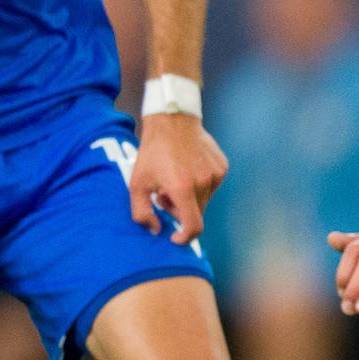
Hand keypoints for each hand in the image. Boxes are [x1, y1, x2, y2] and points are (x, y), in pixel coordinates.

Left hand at [127, 113, 227, 244]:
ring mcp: (215, 174)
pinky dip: (199, 186)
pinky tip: (188, 170)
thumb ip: (141, 212)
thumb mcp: (137, 183)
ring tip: (175, 180)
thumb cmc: (152, 152)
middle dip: (180, 211)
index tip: (176, 237)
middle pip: (196, 214)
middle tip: (164, 195)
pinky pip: (211, 187)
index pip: (194, 226)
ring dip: (190, 198)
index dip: (185, 238)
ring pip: (204, 201)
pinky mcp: (222, 167)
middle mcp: (203, 183)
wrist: (172, 121)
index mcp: (182, 188)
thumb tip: (155, 230)